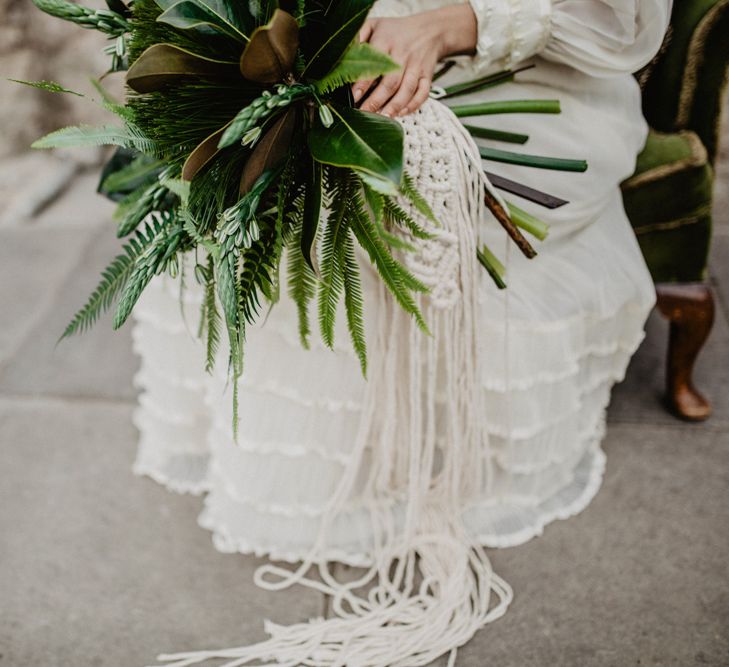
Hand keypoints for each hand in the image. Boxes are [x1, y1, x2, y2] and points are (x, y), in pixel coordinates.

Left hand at [352, 4, 477, 117]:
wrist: (429, 30)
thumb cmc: (396, 31)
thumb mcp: (374, 25)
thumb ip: (358, 36)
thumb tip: (343, 55)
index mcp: (387, 41)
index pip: (375, 63)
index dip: (364, 81)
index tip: (354, 96)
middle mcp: (403, 55)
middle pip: (391, 82)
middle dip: (377, 100)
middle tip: (364, 113)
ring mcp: (416, 67)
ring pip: (407, 90)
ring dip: (395, 106)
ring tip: (383, 118)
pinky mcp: (427, 76)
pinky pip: (423, 93)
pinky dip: (413, 105)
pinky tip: (401, 113)